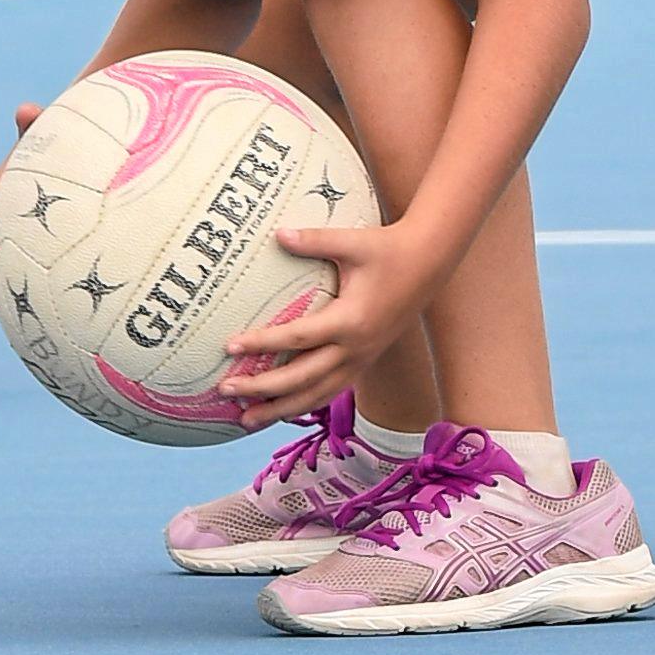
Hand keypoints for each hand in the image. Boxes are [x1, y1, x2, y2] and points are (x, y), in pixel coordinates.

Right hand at [0, 102, 43, 314]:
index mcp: (2, 192)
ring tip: (4, 320)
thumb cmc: (61, 139)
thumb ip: (35, 124)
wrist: (77, 149)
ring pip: (8, 268)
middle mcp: (7, 218)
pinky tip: (47, 321)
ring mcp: (24, 235)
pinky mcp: (44, 248)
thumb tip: (25, 109)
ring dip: (3, 294)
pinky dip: (35, 293)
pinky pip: (36, 272)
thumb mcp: (47, 133)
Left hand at [220, 220, 430, 425]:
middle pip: (302, 379)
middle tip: (225, 391)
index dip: (262, 344)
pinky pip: (331, 390)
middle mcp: (356, 348)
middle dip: (263, 389)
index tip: (230, 347)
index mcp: (350, 321)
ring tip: (246, 420)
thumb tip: (276, 234)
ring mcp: (362, 359)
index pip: (297, 339)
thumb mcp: (351, 242)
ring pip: (317, 395)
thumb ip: (313, 240)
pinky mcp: (365, 361)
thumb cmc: (388, 249)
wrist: (429, 263)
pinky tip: (281, 410)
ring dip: (281, 409)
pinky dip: (304, 403)